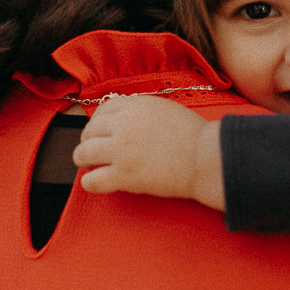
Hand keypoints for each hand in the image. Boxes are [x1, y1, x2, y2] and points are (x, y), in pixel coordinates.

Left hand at [73, 96, 226, 210]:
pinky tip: (96, 183)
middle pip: (89, 130)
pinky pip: (92, 180)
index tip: (100, 132)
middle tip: (92, 151)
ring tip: (89, 166)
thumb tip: (124, 117)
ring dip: (83, 159)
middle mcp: (124, 125)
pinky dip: (89, 182)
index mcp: (135, 106)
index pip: (103, 110)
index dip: (98, 123)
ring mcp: (122, 150)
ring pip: (83, 153)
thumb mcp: (166, 109)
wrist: (206, 158)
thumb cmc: (195, 136)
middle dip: (88, 141)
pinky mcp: (124, 175)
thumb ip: (142, 111)